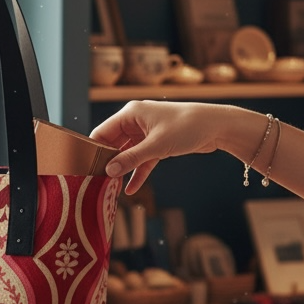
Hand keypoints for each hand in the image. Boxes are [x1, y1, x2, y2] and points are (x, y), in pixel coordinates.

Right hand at [89, 100, 223, 193]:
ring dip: (122, 170)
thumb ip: (131, 159)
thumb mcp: (156, 145)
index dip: (94, 149)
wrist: (218, 126)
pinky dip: (137, 173)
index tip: (85, 168)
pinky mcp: (158, 144)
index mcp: (130, 113)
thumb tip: (108, 171)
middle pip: (113, 143)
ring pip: (127, 154)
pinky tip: (130, 189)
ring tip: (110, 188)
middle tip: (96, 181)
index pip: (102, 132)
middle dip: (107, 162)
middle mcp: (136, 121)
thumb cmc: (187, 127)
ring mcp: (146, 133)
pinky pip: (142, 160)